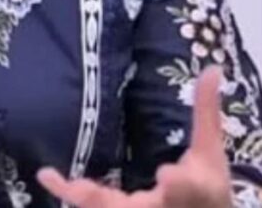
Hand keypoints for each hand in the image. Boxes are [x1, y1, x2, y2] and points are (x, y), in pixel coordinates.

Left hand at [37, 66, 230, 207]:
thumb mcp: (210, 151)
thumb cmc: (207, 188)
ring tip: (55, 177)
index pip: (188, 188)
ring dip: (85, 197)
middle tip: (85, 189)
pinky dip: (70, 193)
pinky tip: (47, 177)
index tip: (167, 175)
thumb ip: (207, 110)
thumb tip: (213, 67)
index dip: (178, 184)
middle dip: (117, 202)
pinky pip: (92, 205)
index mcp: (197, 190)